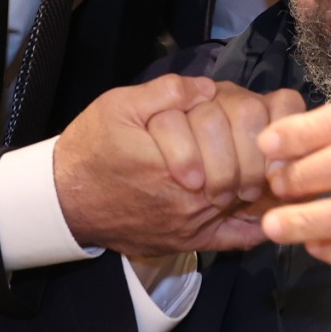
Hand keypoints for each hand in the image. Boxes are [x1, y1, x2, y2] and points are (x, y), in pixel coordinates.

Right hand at [54, 75, 303, 256]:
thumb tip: (208, 88)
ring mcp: (193, 227)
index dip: (256, 121)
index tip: (250, 111)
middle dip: (257, 149)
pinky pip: (238, 238)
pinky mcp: (190, 243)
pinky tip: (266, 205)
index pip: (244, 141)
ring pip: (251, 203)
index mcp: (176, 163)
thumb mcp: (120, 105)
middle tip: (255, 133)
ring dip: (259, 179)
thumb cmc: (92, 149)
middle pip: (253, 172)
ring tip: (256, 158)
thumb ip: (167, 92)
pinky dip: (258, 221)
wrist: (65, 198)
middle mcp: (191, 201)